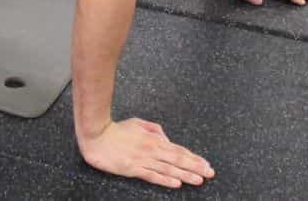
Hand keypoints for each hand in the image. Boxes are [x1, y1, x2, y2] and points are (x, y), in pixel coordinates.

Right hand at [78, 118, 214, 188]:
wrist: (97, 136)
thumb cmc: (116, 129)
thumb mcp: (138, 122)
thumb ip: (155, 129)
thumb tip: (166, 139)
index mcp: (154, 139)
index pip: (179, 150)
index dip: (194, 157)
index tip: (206, 163)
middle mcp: (152, 150)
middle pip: (178, 160)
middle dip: (196, 167)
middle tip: (210, 173)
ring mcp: (143, 160)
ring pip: (168, 169)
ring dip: (185, 175)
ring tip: (199, 180)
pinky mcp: (133, 169)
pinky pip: (152, 176)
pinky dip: (165, 180)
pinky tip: (176, 184)